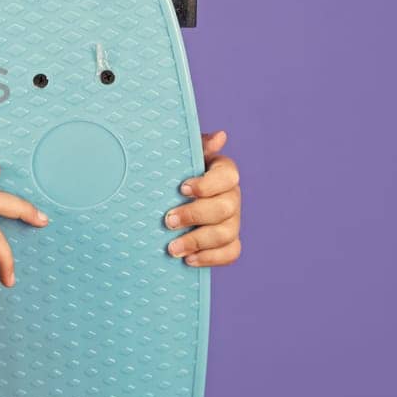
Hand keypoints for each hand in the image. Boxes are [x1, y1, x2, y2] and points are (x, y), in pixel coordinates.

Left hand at [165, 129, 241, 266]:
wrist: (164, 199)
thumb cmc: (172, 173)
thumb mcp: (179, 157)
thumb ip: (196, 146)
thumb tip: (220, 136)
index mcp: (222, 172)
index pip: (229, 176)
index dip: (207, 184)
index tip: (182, 189)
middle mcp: (231, 195)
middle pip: (227, 207)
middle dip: (195, 215)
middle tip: (167, 221)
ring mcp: (232, 220)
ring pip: (228, 233)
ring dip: (198, 242)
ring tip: (172, 248)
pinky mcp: (228, 242)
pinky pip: (231, 253)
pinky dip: (211, 259)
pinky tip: (188, 260)